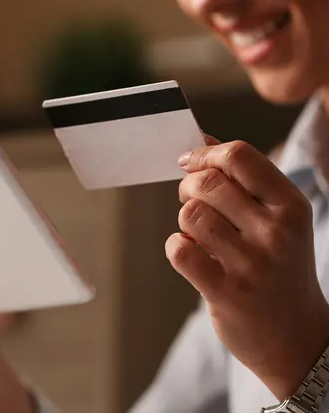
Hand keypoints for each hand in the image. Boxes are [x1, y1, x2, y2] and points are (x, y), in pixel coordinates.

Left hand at [168, 140, 328, 399]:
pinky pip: (180, 250)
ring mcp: (252, 265)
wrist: (297, 337)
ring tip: (200, 235)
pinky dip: (177, 247)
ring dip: (185, 220)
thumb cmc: (278, 265)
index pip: (239, 156)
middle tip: (193, 200)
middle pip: (207, 182)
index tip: (190, 162)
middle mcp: (276, 232)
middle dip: (189, 186)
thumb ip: (242, 177)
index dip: (205, 154)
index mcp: (291, 206)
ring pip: (190, 214)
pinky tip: (193, 256)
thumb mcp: (277, 217)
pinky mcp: (227, 294)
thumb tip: (202, 138)